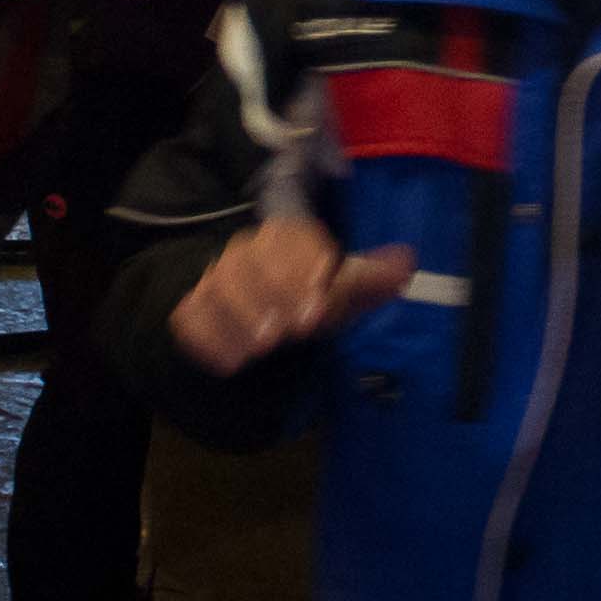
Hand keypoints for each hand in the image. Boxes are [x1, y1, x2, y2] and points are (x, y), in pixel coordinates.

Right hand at [167, 207, 414, 373]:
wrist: (255, 314)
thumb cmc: (306, 297)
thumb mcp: (342, 290)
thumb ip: (372, 279)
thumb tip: (408, 261)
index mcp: (286, 239)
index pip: (292, 238)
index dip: (305, 263)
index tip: (321, 293)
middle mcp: (247, 253)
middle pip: (251, 260)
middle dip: (274, 291)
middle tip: (299, 325)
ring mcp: (216, 282)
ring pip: (218, 287)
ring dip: (242, 315)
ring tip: (265, 344)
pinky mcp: (194, 311)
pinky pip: (191, 319)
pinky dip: (208, 339)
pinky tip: (232, 362)